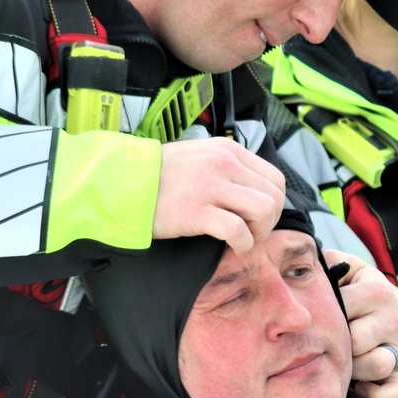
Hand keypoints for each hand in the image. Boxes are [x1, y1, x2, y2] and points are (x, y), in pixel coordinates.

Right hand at [153, 139, 284, 253]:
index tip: (258, 217)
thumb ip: (226, 168)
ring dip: (259, 232)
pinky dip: (242, 244)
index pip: (275, 178)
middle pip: (274, 196)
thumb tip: (251, 191)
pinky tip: (232, 246)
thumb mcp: (199, 157)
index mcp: (228, 150)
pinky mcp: (198, 212)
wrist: (122, 184)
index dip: (274, 203)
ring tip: (244, 238)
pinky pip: (239, 231)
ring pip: (264, 211)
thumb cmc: (158, 176)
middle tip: (252, 232)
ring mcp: (211, 186)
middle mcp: (224, 164)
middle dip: (270, 221)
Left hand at [325, 253, 397, 397]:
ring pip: (374, 366)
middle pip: (355, 341)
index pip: (340, 307)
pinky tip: (360, 388)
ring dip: (353, 370)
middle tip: (325, 344)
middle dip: (336, 345)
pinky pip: (396, 392)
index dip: (320, 317)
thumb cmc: (367, 294)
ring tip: (342, 362)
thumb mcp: (353, 270)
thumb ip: (328, 263)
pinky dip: (377, 396)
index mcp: (376, 291)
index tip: (312, 320)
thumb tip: (298, 268)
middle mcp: (391, 319)